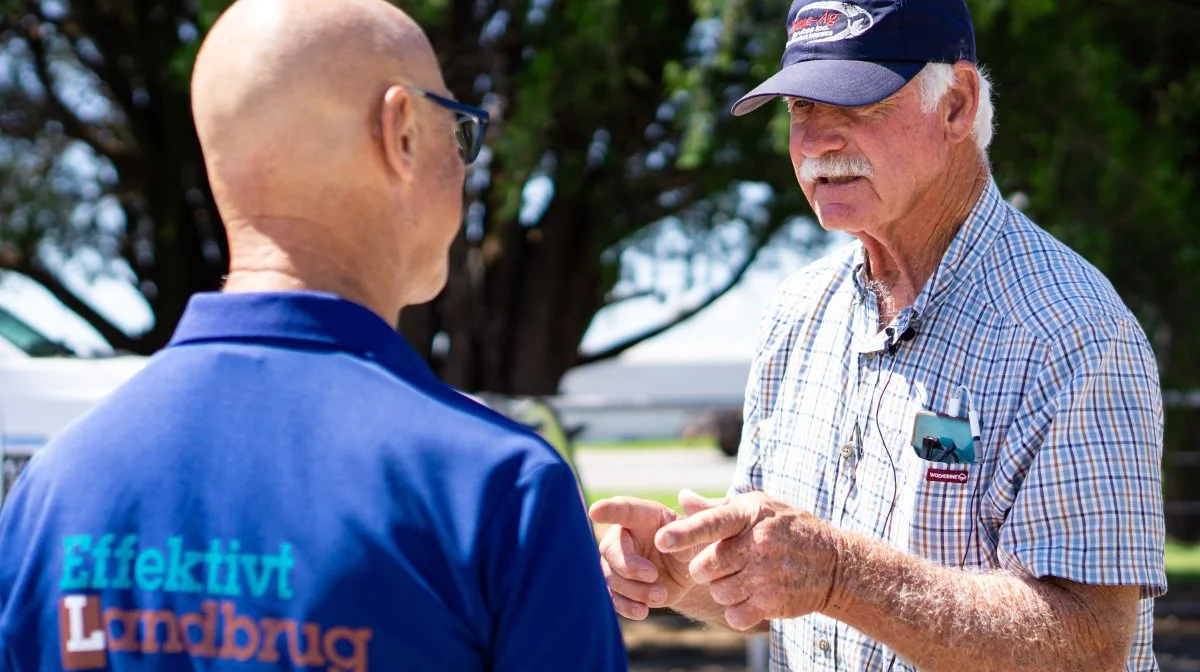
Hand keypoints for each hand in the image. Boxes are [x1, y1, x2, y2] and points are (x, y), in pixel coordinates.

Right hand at [588, 490, 720, 618]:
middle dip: (629, 566)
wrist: (685, 574)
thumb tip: (663, 540)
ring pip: (611, 577)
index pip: (623, 509)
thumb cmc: (687, 547)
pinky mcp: (618, 586)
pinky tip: (642, 611)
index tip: (595, 511)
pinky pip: (613, 597)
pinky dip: (627, 606)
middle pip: (610, 549)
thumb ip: (681, 538)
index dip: (608, 510)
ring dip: (635, 590)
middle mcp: (623, 536)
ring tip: (661, 594)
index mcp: (642, 516)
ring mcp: (616, 561)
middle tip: (653, 575)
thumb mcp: (692, 540)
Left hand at [655, 491, 843, 630]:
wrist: (835, 564)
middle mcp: (759, 543)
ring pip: (718, 591)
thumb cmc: (787, 529)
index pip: (712, 523)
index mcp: (751, 515)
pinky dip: (737, 611)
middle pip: (705, 565)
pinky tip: (752, 598)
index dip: (685, 532)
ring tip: (744, 577)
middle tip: (724, 564)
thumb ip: (717, 508)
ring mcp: (767, 575)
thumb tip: (682, 498)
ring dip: (723, 589)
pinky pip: (735, 615)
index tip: (661, 539)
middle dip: (706, 568)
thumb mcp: (758, 508)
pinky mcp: (773, 603)